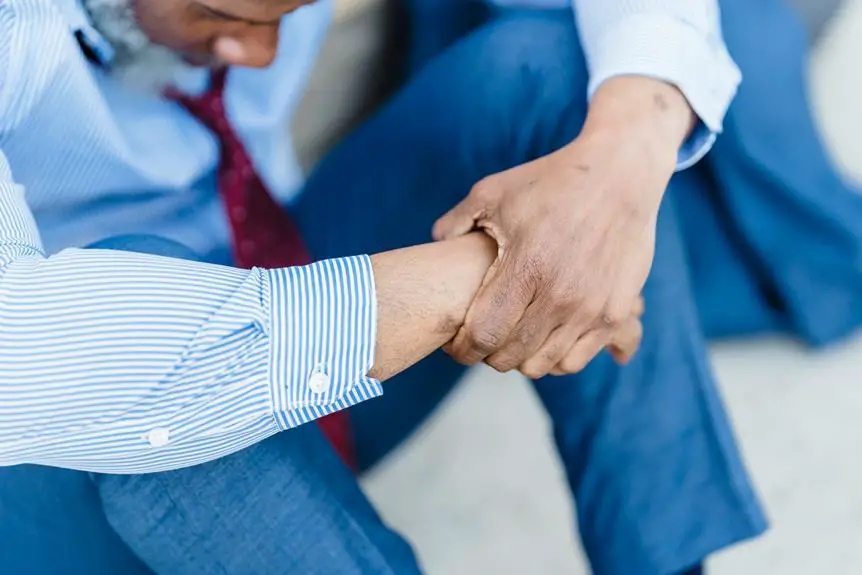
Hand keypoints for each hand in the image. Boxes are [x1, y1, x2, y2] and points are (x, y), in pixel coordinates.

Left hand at [433, 77, 693, 377]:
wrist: (620, 173)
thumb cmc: (550, 182)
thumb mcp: (492, 192)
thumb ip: (456, 221)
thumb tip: (435, 245)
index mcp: (525, 268)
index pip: (484, 336)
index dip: (462, 349)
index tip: (456, 344)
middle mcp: (560, 295)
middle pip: (510, 357)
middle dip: (487, 356)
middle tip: (482, 340)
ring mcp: (591, 307)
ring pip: (543, 365)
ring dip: (520, 359)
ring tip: (512, 339)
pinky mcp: (615, 312)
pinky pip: (576, 360)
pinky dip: (554, 359)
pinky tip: (543, 339)